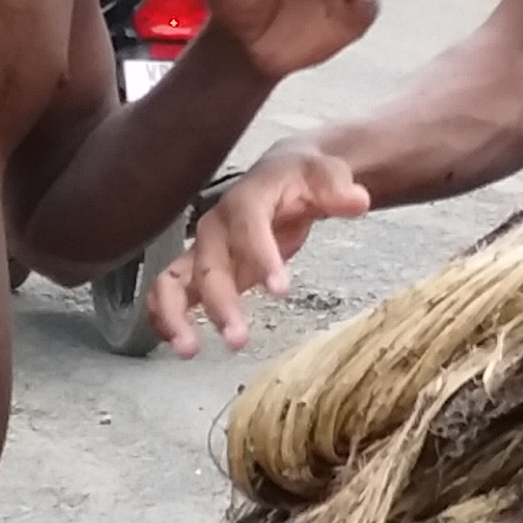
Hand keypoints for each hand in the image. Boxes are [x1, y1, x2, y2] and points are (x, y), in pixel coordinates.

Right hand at [152, 144, 373, 356]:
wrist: (281, 174)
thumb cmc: (302, 178)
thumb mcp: (326, 176)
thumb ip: (338, 190)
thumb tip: (358, 201)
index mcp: (248, 199)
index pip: (248, 224)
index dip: (260, 255)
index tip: (280, 288)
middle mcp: (217, 225)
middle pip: (208, 262)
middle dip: (219, 302)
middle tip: (237, 339)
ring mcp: (203, 249)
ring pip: (173, 279)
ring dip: (175, 313)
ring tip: (188, 349)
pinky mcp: (199, 271)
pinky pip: (169, 292)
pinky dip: (164, 316)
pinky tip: (178, 343)